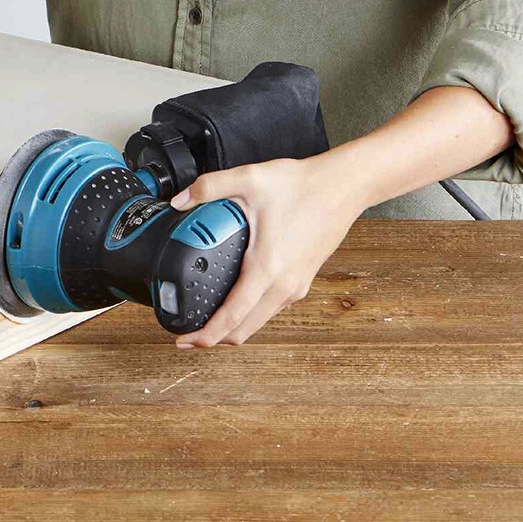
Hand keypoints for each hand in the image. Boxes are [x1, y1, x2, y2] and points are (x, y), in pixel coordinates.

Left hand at [166, 156, 363, 348]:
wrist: (343, 187)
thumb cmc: (304, 187)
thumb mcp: (249, 179)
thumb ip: (209, 188)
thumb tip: (179, 201)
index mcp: (267, 269)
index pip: (232, 317)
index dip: (205, 335)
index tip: (185, 342)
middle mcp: (283, 286)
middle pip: (244, 330)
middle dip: (213, 338)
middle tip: (187, 335)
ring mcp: (295, 286)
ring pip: (258, 322)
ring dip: (232, 327)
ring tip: (206, 318)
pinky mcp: (301, 281)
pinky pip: (270, 308)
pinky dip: (248, 313)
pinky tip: (234, 298)